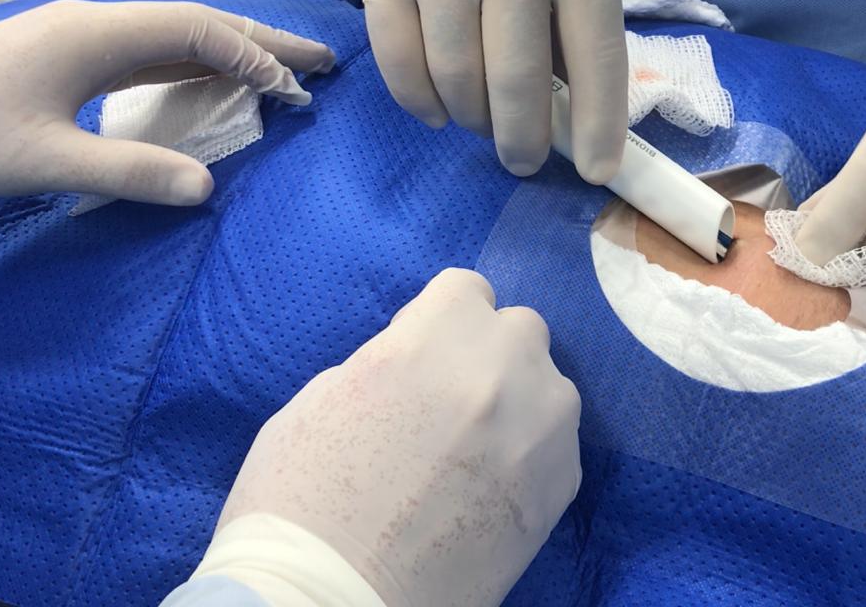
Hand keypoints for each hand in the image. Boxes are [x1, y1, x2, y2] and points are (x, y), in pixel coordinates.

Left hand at [0, 0, 334, 204]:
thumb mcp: (43, 161)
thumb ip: (128, 172)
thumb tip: (206, 190)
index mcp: (95, 37)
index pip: (195, 32)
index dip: (252, 56)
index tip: (293, 92)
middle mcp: (96, 27)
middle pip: (196, 23)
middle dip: (260, 41)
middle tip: (320, 65)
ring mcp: (83, 40)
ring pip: (176, 36)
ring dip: (232, 51)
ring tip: (282, 73)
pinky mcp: (72, 60)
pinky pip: (151, 53)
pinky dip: (196, 65)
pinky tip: (215, 81)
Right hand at [211, 268, 581, 605]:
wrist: (334, 601)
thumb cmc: (302, 498)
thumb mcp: (325, 397)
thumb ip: (392, 359)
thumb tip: (425, 360)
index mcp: (438, 334)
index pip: (467, 290)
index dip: (443, 321)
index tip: (428, 354)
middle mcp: (505, 367)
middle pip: (518, 331)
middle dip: (489, 356)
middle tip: (451, 404)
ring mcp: (543, 427)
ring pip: (549, 388)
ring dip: (519, 404)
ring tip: (474, 454)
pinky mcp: (563, 484)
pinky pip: (557, 445)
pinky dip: (531, 456)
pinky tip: (489, 491)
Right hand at [354, 0, 626, 182]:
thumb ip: (569, 17)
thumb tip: (573, 117)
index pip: (596, 56)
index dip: (600, 125)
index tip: (597, 172)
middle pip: (518, 84)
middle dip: (524, 143)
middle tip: (523, 161)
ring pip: (457, 81)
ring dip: (473, 121)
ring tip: (482, 122)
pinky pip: (399, 64)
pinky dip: (420, 104)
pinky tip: (438, 113)